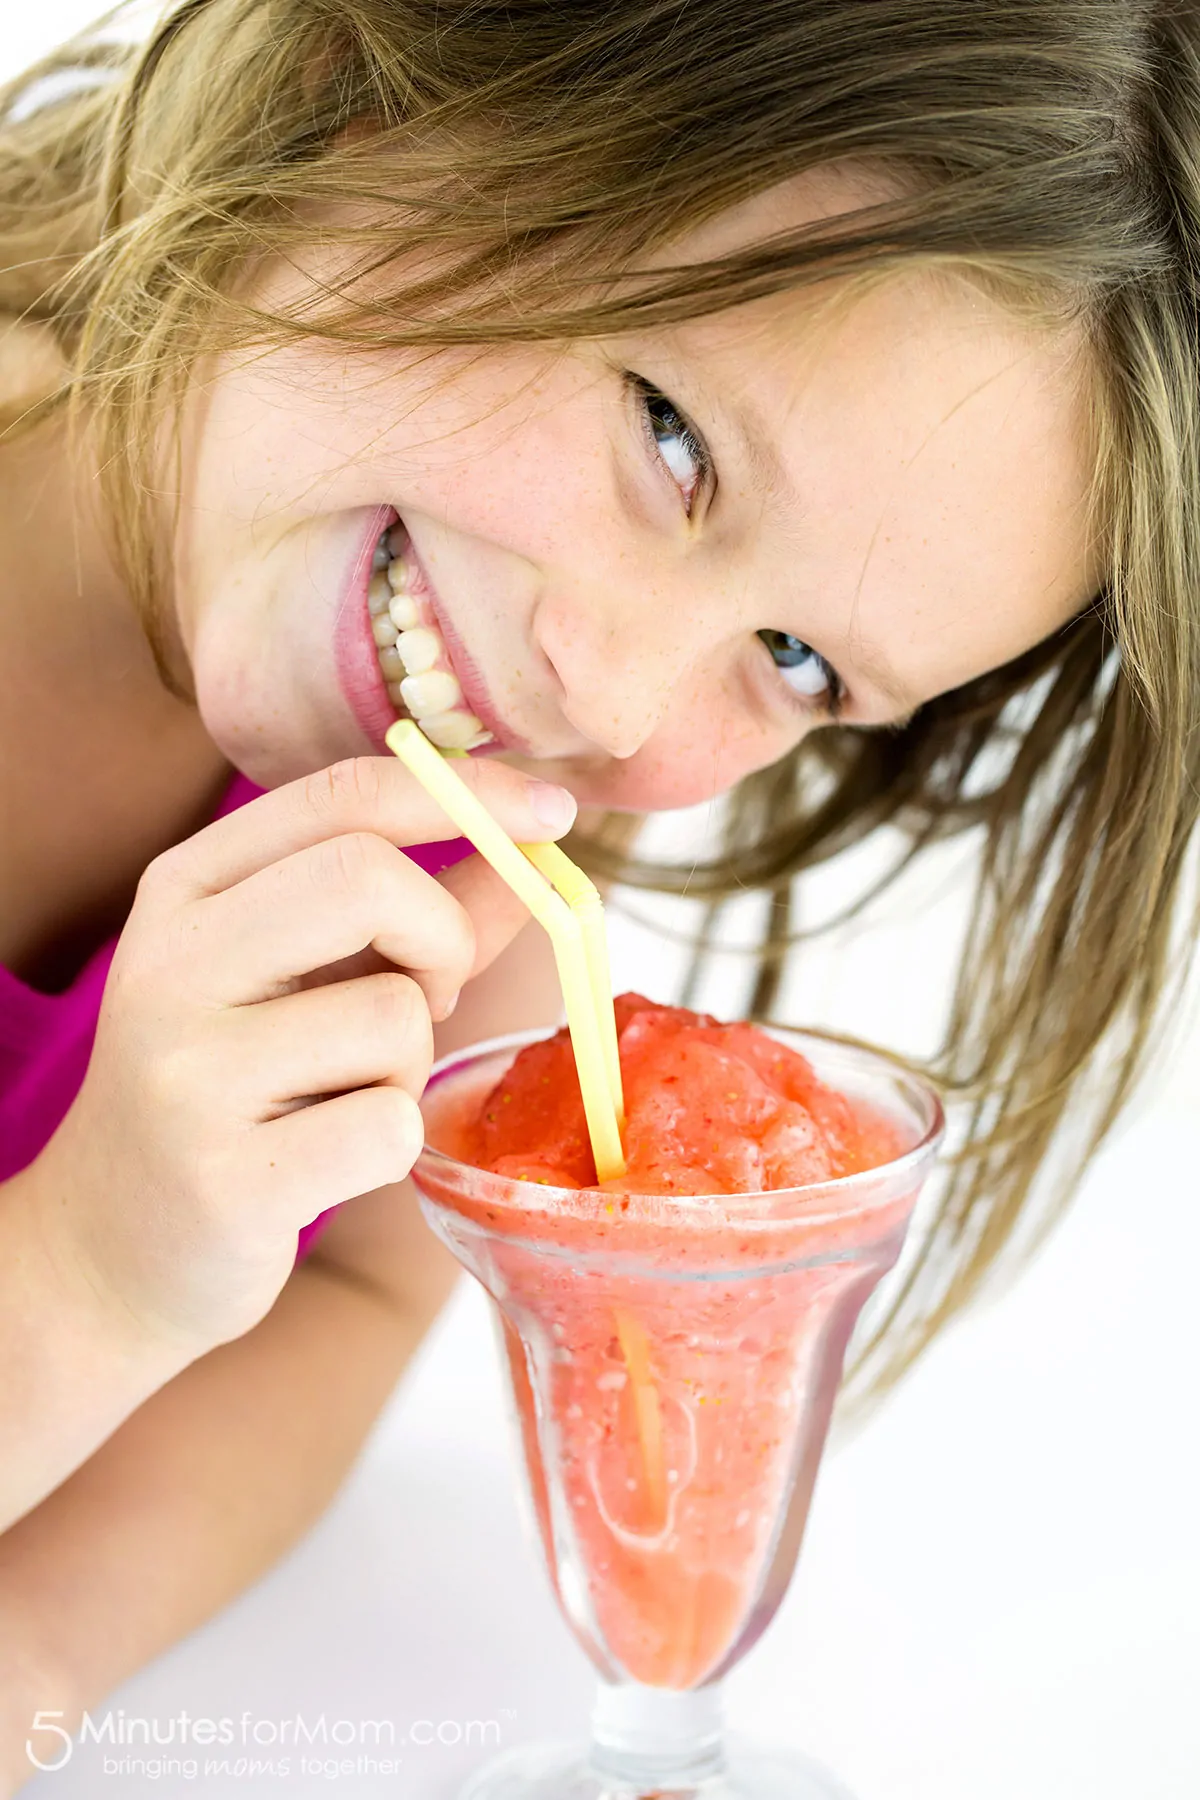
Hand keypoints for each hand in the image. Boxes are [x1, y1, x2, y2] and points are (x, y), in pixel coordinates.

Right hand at [23, 755, 575, 1356]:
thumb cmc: (232, 1091)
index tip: (552, 815)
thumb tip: (533, 860)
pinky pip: (390, 1125)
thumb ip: (413, 915)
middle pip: (370, 878)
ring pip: (395, 1017)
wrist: (111, 1246)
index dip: (469, 793)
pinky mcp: (226, 1176)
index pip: (345, 795)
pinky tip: (325, 1160)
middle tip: (429, 995)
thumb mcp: (300, 979)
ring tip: (341, 1096)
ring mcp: (187, 1071)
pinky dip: (391, 1144)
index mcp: (186, 888)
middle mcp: (170, 962)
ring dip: (407, 1065)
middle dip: (442, 938)